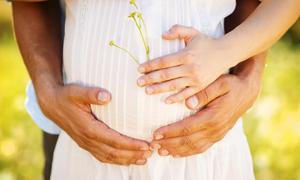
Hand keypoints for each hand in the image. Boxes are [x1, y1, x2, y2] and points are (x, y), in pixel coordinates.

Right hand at [37, 84, 151, 164]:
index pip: (114, 140)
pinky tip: (128, 160)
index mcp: (88, 128)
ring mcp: (86, 144)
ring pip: (109, 157)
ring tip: (144, 159)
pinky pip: (103, 156)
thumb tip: (107, 96)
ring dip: (127, 160)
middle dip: (133, 154)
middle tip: (151, 153)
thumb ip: (91, 94)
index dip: (131, 144)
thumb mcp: (77, 91)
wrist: (52, 104)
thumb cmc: (66, 96)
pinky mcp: (86, 144)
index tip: (146, 144)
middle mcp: (88, 139)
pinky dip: (117, 160)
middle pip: (114, 153)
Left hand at [137, 24, 231, 103]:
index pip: (164, 61)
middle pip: (166, 74)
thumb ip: (178, 30)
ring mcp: (195, 79)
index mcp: (186, 55)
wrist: (225, 53)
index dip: (150, 65)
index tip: (140, 69)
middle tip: (138, 82)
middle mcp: (190, 68)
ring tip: (147, 91)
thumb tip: (163, 35)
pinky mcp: (200, 86)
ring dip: (159, 89)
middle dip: (150, 78)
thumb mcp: (193, 33)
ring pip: (173, 85)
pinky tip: (166, 100)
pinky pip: (186, 94)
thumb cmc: (206, 43)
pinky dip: (176, 98)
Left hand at [149, 59, 262, 156]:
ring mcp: (217, 134)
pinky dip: (187, 152)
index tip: (155, 134)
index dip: (170, 132)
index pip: (187, 128)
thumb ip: (205, 92)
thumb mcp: (220, 83)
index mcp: (213, 116)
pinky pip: (201, 148)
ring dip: (176, 150)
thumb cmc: (231, 85)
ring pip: (194, 147)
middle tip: (153, 145)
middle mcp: (215, 129)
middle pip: (188, 141)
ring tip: (160, 151)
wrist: (247, 93)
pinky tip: (176, 153)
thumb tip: (189, 103)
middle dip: (169, 143)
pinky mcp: (217, 136)